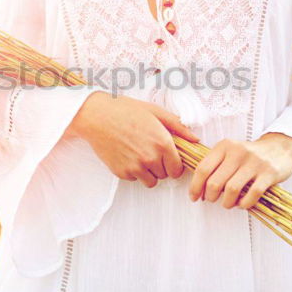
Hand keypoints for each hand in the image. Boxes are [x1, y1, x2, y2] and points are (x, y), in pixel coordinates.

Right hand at [68, 92, 198, 187]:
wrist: (97, 116)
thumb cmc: (125, 110)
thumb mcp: (155, 112)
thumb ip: (178, 127)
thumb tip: (195, 139)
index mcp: (162, 143)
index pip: (178, 169)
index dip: (175, 164)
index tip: (169, 158)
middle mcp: (150, 158)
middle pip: (164, 175)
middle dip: (161, 166)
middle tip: (151, 152)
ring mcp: (135, 167)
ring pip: (150, 181)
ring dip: (148, 172)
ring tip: (140, 155)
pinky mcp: (121, 172)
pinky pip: (134, 179)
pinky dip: (133, 171)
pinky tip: (127, 155)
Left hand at [188, 132, 291, 208]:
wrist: (279, 147)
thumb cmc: (249, 154)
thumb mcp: (229, 151)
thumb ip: (215, 165)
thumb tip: (198, 189)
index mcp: (224, 146)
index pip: (203, 168)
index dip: (195, 186)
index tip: (194, 197)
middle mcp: (238, 152)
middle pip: (215, 182)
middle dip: (210, 196)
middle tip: (212, 200)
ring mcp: (254, 162)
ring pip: (232, 189)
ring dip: (227, 202)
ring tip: (227, 204)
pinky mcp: (269, 173)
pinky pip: (252, 194)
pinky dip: (244, 204)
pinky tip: (242, 204)